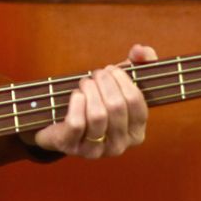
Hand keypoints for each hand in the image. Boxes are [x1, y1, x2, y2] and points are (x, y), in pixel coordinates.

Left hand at [25, 44, 157, 159]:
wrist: (60, 125)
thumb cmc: (96, 102)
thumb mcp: (119, 83)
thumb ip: (138, 63)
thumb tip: (141, 50)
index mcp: (136, 133)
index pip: (136, 103)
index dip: (123, 81)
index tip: (111, 69)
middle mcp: (119, 146)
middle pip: (116, 106)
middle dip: (104, 83)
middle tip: (96, 73)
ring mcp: (96, 150)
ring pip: (97, 115)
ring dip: (90, 90)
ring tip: (85, 82)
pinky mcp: (72, 148)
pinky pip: (77, 124)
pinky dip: (76, 103)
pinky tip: (76, 95)